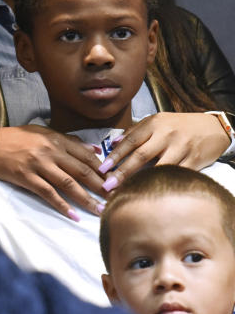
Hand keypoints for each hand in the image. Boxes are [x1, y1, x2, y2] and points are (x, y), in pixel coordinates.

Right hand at [0, 125, 106, 219]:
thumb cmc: (13, 138)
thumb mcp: (40, 132)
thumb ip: (66, 140)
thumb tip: (92, 149)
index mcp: (54, 139)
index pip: (85, 155)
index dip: (102, 169)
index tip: (115, 180)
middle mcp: (49, 151)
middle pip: (81, 171)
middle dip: (100, 186)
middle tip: (115, 198)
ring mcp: (38, 165)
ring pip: (68, 184)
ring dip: (86, 199)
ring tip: (100, 210)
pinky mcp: (26, 177)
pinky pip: (48, 193)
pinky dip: (62, 205)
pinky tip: (73, 215)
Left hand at [98, 112, 229, 190]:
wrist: (213, 127)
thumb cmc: (179, 125)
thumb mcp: (157, 121)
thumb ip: (134, 131)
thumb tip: (112, 142)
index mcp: (154, 124)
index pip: (130, 141)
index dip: (115, 156)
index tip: (102, 169)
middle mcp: (167, 135)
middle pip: (141, 155)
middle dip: (122, 172)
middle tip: (107, 185)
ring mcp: (182, 148)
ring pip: (158, 167)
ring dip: (141, 181)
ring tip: (126, 192)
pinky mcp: (194, 160)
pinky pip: (176, 174)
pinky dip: (163, 183)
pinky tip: (150, 192)